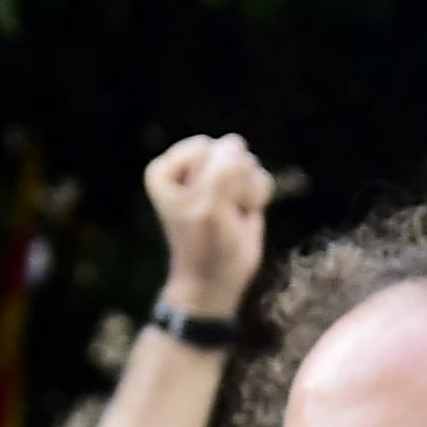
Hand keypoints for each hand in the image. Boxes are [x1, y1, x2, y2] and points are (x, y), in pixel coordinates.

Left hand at [146, 134, 271, 320]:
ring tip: (231, 215)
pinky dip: (257, 198)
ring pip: (247, 164)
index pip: (204, 151)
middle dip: (232, 185)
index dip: (209, 182)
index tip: (201, 208)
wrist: (217, 279)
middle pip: (228, 154)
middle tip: (218, 213)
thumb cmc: (205, 245)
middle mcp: (190, 168)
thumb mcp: (208, 208)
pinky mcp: (240, 187)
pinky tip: (245, 215)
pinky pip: (260, 177)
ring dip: (245, 193)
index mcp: (166, 170)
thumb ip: (223, 170)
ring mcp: (217, 176)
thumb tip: (240, 147)